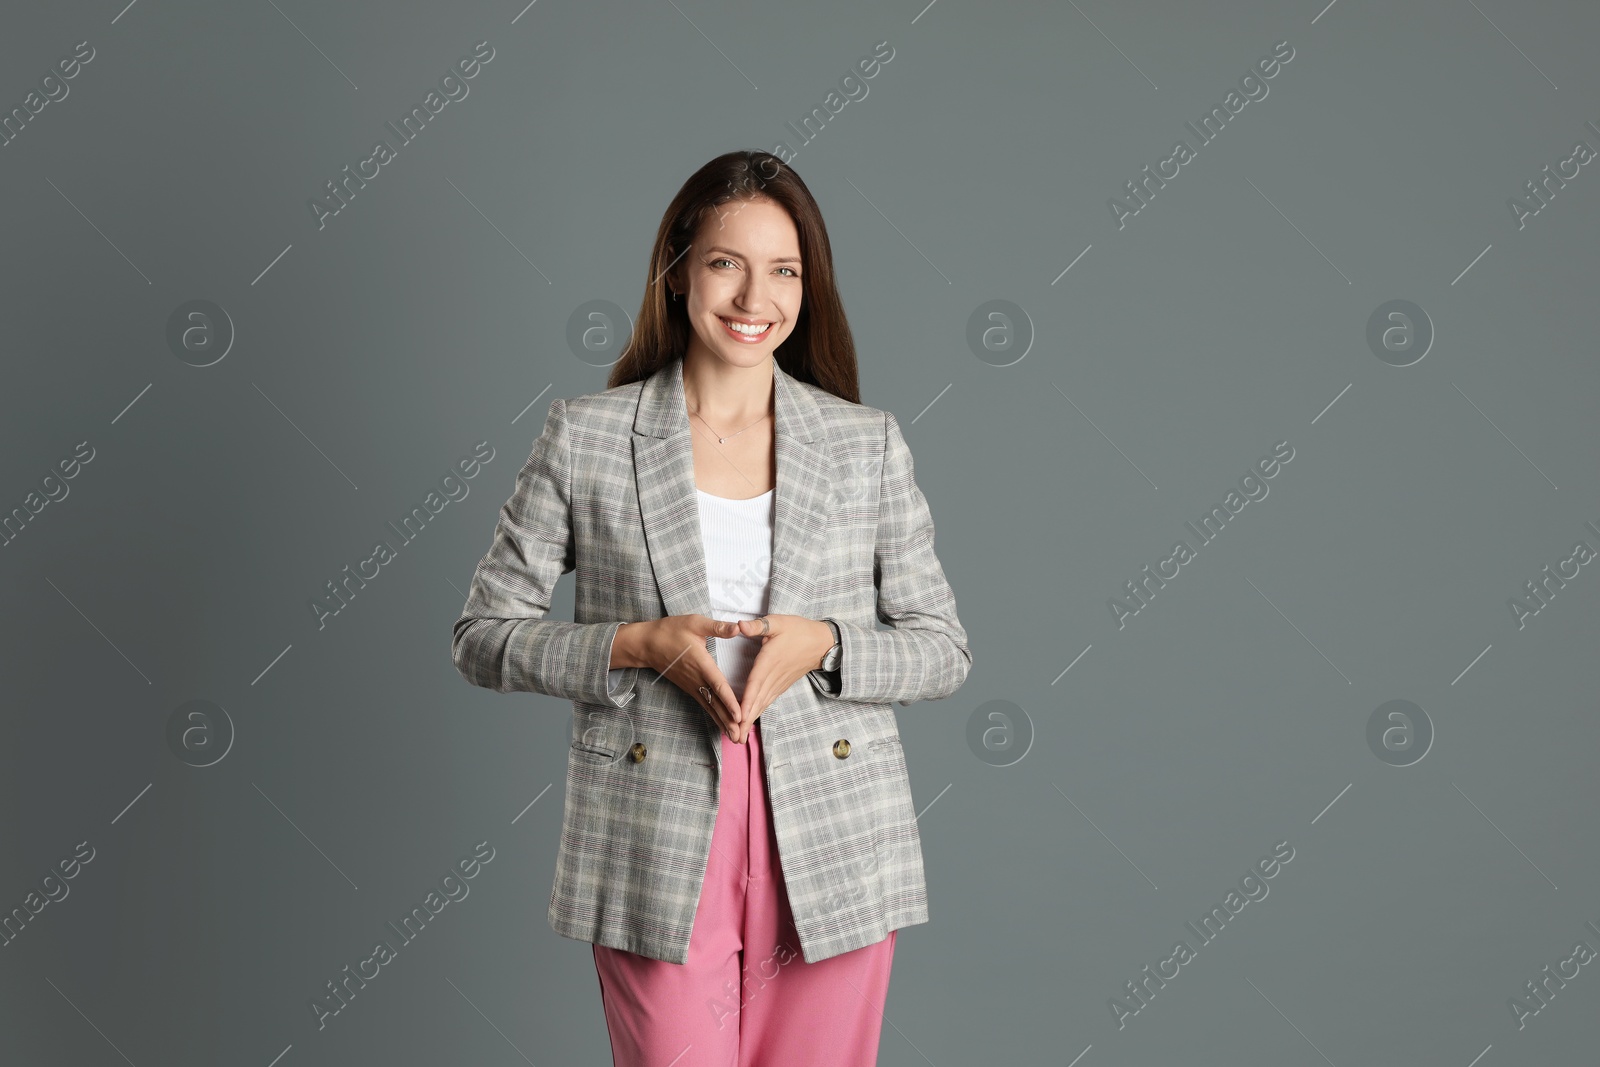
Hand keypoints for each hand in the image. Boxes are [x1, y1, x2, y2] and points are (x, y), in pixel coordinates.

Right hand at [628, 615, 745, 741]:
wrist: (647, 644)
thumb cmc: (671, 631)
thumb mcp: (695, 623)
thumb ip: (717, 627)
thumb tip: (738, 628)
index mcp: (701, 663)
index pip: (718, 685)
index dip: (729, 701)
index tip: (739, 715)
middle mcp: (697, 679)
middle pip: (715, 703)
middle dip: (728, 720)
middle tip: (740, 737)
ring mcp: (692, 685)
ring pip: (710, 707)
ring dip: (722, 722)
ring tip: (734, 737)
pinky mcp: (689, 688)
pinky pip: (705, 704)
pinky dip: (715, 716)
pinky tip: (722, 725)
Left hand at [729, 614, 833, 743]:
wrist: (821, 643)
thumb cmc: (798, 630)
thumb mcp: (777, 622)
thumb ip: (758, 625)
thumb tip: (739, 626)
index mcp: (769, 660)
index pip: (756, 683)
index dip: (747, 700)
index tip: (739, 717)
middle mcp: (773, 676)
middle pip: (757, 700)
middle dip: (746, 720)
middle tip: (735, 738)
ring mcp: (778, 683)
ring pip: (762, 704)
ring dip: (751, 721)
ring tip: (740, 737)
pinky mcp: (781, 685)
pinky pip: (768, 701)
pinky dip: (758, 713)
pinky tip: (750, 722)